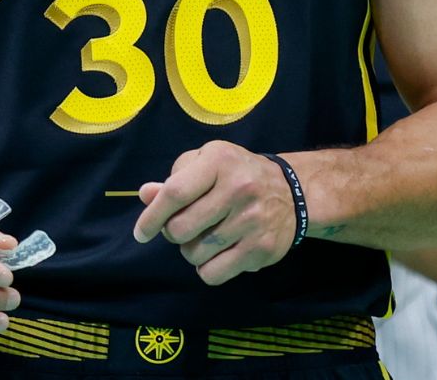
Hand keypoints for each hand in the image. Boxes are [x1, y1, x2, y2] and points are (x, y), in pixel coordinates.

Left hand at [133, 140, 296, 284]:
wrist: (293, 191)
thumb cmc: (238, 174)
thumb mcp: (207, 164)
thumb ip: (175, 180)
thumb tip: (146, 195)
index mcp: (220, 161)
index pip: (175, 193)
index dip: (151, 217)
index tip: (142, 232)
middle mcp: (239, 188)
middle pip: (180, 229)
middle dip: (174, 234)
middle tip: (186, 227)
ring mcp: (252, 220)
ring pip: (194, 254)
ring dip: (192, 251)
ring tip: (207, 237)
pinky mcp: (262, 248)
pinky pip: (213, 274)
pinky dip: (208, 268)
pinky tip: (220, 253)